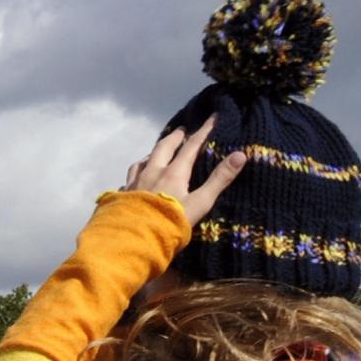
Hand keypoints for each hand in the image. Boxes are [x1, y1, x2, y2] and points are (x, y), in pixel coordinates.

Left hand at [124, 119, 246, 228]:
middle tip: (182, 130)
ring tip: (157, 152)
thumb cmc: (170, 224)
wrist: (132, 243)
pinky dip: (136, 174)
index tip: (213, 117)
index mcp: (173, 172)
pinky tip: (135, 180)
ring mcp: (133, 184)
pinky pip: (128, 180)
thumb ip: (219, 180)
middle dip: (175, 137)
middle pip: (163, 147)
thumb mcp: (200, 203)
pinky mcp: (120, 197)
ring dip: (153, 153)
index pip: (191, 146)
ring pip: (142, 161)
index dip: (204, 131)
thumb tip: (240, 155)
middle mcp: (151, 172)